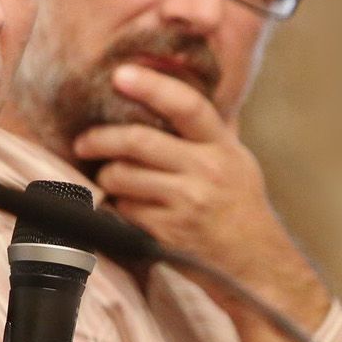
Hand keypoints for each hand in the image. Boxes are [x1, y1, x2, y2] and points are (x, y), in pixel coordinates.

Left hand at [70, 63, 329, 341]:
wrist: (257, 267)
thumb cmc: (242, 210)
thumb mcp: (238, 162)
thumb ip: (211, 131)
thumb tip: (189, 89)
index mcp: (223, 147)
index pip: (187, 105)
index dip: (152, 86)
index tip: (120, 74)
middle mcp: (207, 171)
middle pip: (140, 141)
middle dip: (101, 138)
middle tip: (84, 140)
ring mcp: (187, 203)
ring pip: (124, 176)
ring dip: (106, 176)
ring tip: (108, 177)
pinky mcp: (169, 232)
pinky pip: (124, 209)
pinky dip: (116, 206)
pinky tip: (125, 206)